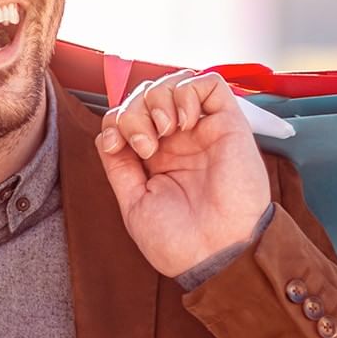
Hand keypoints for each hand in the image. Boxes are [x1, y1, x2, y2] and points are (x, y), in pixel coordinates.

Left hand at [96, 70, 271, 277]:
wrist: (214, 255)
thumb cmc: (178, 242)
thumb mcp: (133, 203)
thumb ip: (119, 166)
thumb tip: (107, 134)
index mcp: (156, 159)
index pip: (128, 116)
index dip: (116, 121)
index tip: (116, 146)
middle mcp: (179, 141)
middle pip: (146, 95)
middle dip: (134, 112)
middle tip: (145, 146)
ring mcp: (203, 130)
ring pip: (173, 83)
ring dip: (157, 100)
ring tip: (165, 131)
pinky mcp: (229, 123)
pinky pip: (210, 83)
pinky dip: (188, 91)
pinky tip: (185, 121)